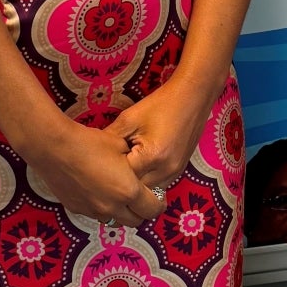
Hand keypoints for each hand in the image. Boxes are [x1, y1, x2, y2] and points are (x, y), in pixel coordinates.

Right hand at [28, 119, 162, 225]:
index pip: (153, 209)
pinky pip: (96, 215)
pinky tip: (97, 193)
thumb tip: (137, 166)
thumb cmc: (90, 142)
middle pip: (136, 221)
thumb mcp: (120, 146)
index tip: (158, 197)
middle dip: (141, 212)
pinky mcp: (76, 209)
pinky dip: (102, 209)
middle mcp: (112, 207)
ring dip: (121, 213)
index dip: (159, 204)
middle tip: (141, 199)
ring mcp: (93, 211)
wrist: (54, 148)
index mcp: (128, 191)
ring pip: (115, 221)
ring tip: (119, 197)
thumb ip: (134, 161)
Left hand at [103, 77, 211, 193]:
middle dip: (121, 180)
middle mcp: (166, 170)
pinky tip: (138, 165)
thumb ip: (110, 139)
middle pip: (135, 189)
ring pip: (147, 190)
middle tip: (109, 167)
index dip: (109, 171)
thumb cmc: (160, 104)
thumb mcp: (129, 119)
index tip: (100, 163)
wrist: (193, 97)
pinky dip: (146, 178)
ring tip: (124, 166)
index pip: (122, 177)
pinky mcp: (179, 170)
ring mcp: (175, 172)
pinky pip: (158, 184)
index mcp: (152, 156)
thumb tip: (93, 153)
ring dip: (135, 182)